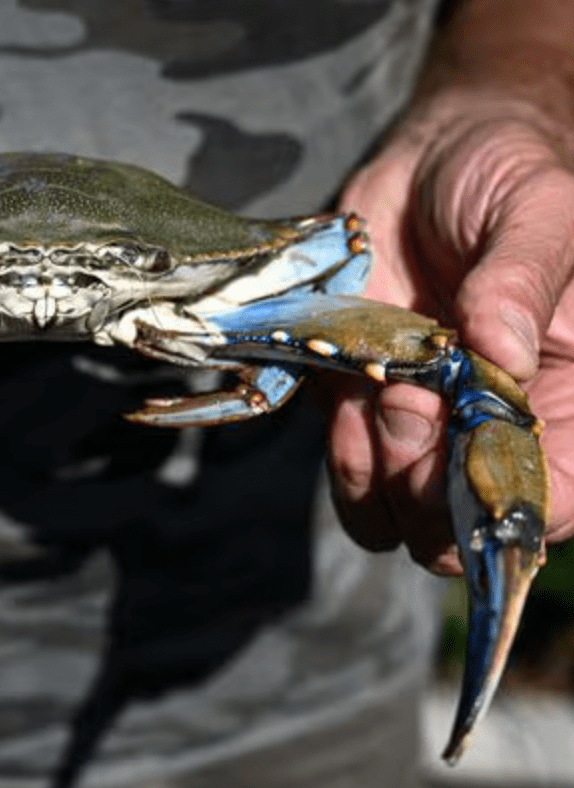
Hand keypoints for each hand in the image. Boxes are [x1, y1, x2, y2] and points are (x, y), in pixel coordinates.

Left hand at [331, 96, 573, 572]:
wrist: (429, 159)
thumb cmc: (503, 174)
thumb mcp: (535, 207)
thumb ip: (524, 276)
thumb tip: (502, 347)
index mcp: (567, 392)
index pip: (557, 492)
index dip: (510, 503)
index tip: (467, 461)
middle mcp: (495, 425)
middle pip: (464, 523)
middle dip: (430, 489)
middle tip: (410, 406)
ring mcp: (425, 423)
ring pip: (398, 516)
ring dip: (380, 475)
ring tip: (384, 395)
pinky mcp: (360, 405)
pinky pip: (349, 471)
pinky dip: (342, 453)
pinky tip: (348, 397)